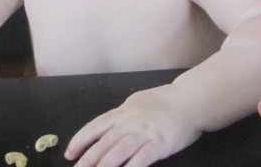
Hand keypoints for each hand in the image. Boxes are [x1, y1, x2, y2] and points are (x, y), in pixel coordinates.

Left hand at [65, 86, 201, 166]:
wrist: (190, 100)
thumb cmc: (165, 102)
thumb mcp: (138, 103)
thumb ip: (122, 117)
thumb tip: (104, 129)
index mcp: (124, 111)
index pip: (96, 126)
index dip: (80, 140)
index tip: (69, 154)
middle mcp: (131, 121)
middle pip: (104, 142)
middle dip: (88, 159)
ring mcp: (145, 132)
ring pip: (119, 151)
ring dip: (104, 166)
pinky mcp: (160, 143)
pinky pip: (141, 159)